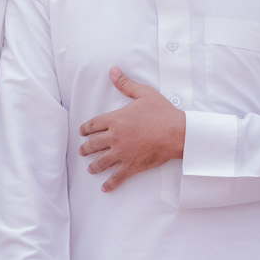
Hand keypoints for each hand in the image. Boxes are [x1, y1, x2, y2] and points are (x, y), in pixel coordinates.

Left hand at [78, 67, 185, 190]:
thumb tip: (113, 71)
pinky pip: (117, 177)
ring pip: (101, 162)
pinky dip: (110, 183)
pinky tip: (105, 188)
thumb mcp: (144, 94)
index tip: (82, 133)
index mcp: (116, 120)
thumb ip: (126, 84)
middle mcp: (114, 137)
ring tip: (90, 169)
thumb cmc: (162, 112)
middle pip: (93, 144)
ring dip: (94, 166)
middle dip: (86, 149)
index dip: (85, 129)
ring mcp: (122, 153)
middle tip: (82, 151)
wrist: (177, 132)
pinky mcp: (131, 165)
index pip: (93, 125)